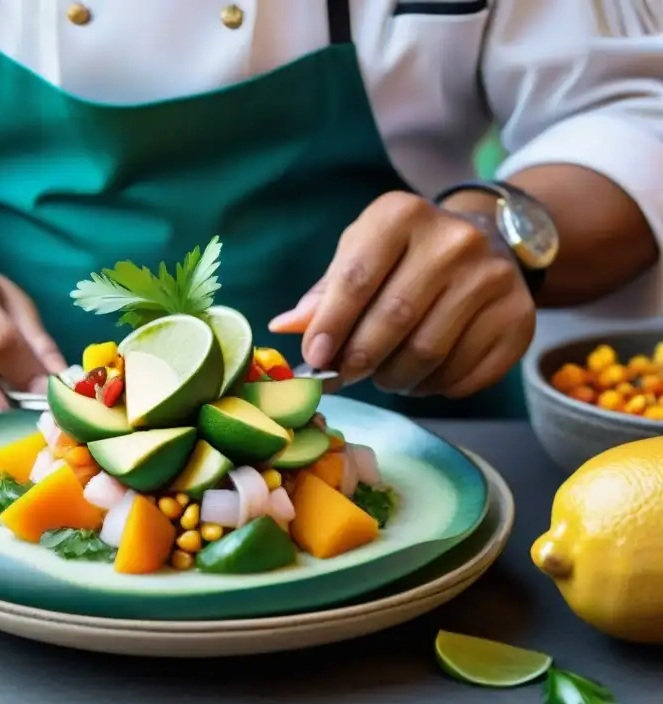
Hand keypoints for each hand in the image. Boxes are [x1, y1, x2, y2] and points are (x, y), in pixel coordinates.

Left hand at [270, 191, 535, 397]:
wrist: (489, 242)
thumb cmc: (405, 254)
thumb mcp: (361, 254)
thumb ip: (325, 293)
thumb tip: (284, 327)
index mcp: (402, 216)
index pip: (357, 278)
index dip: (331, 325)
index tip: (314, 359)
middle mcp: (454, 241)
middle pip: (394, 319)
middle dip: (359, 359)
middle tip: (342, 378)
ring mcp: (493, 279)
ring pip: (428, 353)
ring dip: (394, 378)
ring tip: (382, 376)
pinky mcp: (519, 318)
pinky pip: (464, 374)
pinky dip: (432, 387)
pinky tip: (420, 378)